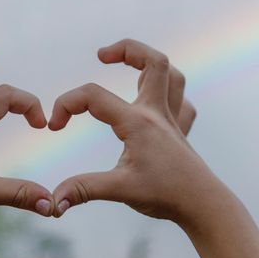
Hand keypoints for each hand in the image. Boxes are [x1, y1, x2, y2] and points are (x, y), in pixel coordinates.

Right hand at [49, 39, 220, 225]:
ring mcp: (172, 121)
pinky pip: (180, 102)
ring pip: (171, 75)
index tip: (54, 126)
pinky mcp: (180, 133)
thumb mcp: (119, 190)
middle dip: (126, 50)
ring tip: (129, 65)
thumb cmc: (166, 195)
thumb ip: (83, 190)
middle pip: (153, 62)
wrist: (204, 207)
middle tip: (102, 56)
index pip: (93, 96)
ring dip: (149, 64)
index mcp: (138, 123)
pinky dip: (168, 95)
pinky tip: (156, 103)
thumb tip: (54, 201)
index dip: (66, 105)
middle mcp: (157, 114)